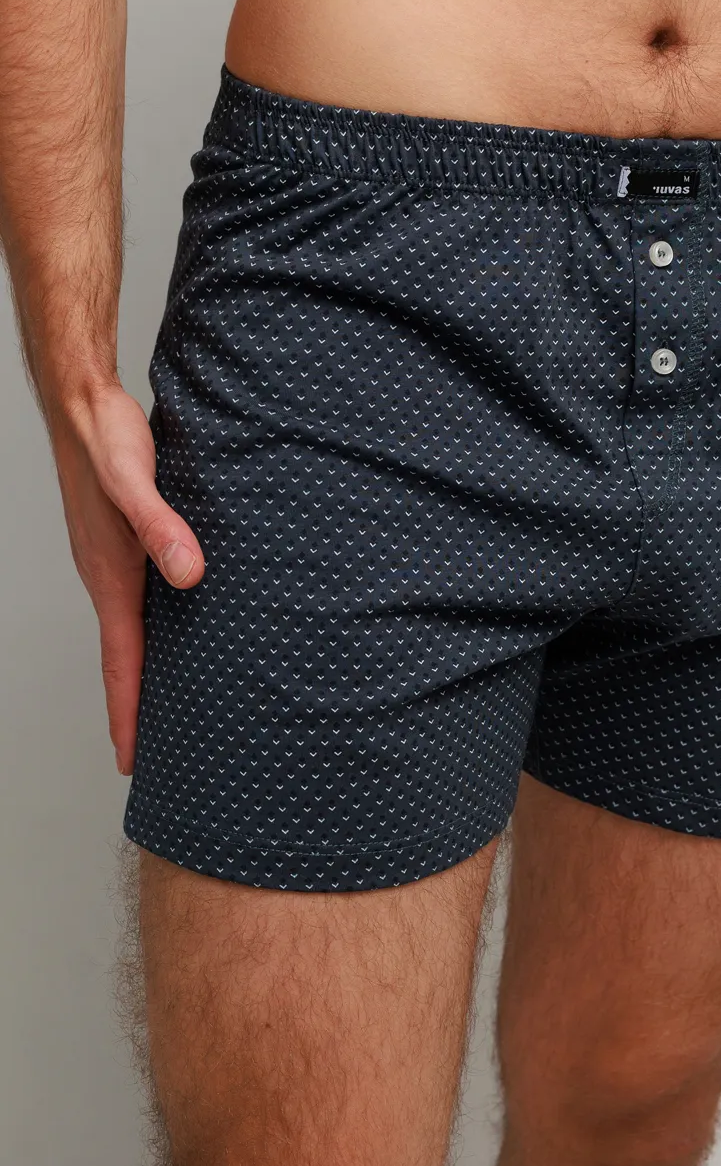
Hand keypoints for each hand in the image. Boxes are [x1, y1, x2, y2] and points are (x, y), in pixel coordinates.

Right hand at [51, 383, 203, 773]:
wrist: (86, 404)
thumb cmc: (108, 440)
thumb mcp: (136, 482)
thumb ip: (161, 526)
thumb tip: (189, 575)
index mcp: (109, 577)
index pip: (121, 662)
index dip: (128, 712)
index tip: (131, 761)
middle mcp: (110, 577)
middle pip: (126, 657)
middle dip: (137, 707)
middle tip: (154, 755)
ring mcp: (117, 561)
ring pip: (136, 630)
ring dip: (149, 670)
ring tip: (171, 706)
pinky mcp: (128, 543)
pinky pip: (144, 600)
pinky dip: (160, 628)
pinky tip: (185, 629)